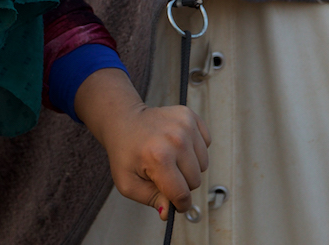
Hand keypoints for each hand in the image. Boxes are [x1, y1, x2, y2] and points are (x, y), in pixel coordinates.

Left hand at [73, 68, 211, 219]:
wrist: (122, 120)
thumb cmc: (125, 153)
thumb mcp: (128, 183)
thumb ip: (151, 200)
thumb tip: (169, 213)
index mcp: (159, 157)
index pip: (181, 194)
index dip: (179, 204)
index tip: (175, 203)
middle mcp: (176, 139)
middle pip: (195, 181)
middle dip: (181, 183)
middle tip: (163, 172)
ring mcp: (184, 125)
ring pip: (203, 165)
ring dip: (189, 166)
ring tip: (169, 157)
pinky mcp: (190, 116)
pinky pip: (206, 145)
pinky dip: (194, 149)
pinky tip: (176, 144)